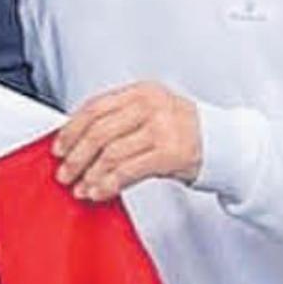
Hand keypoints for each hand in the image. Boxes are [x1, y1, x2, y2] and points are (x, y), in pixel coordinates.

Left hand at [53, 81, 201, 201]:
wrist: (223, 144)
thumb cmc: (182, 130)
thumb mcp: (151, 113)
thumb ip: (118, 120)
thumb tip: (77, 141)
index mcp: (141, 92)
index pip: (95, 107)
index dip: (72, 129)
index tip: (59, 147)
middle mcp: (151, 106)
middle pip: (99, 131)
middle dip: (76, 155)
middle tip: (64, 172)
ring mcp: (162, 128)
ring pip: (112, 153)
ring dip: (90, 174)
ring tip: (80, 187)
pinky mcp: (170, 153)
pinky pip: (129, 170)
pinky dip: (109, 183)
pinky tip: (99, 191)